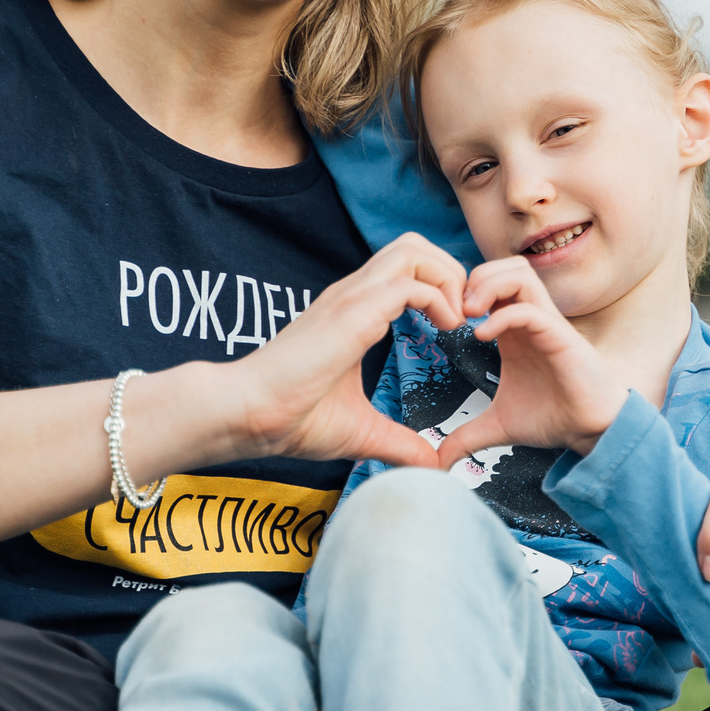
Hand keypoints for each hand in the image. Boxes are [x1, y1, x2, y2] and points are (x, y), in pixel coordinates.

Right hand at [232, 234, 467, 468]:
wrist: (247, 414)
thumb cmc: (291, 419)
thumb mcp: (361, 432)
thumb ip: (398, 443)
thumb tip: (430, 466)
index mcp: (353, 311)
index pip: (404, 269)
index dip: (439, 286)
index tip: (453, 328)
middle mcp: (352, 294)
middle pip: (413, 245)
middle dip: (450, 270)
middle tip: (462, 316)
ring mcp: (350, 298)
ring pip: (412, 250)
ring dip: (447, 277)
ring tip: (455, 320)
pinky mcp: (351, 312)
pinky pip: (408, 282)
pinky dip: (438, 298)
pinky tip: (442, 331)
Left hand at [435, 259, 626, 466]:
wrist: (589, 431)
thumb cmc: (552, 417)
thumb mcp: (497, 426)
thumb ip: (466, 437)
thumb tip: (437, 462)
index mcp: (513, 328)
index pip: (489, 280)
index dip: (461, 289)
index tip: (441, 318)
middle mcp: (530, 317)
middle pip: (503, 265)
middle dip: (473, 278)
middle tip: (454, 310)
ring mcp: (546, 323)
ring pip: (519, 272)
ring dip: (488, 285)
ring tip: (470, 315)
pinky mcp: (561, 337)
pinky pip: (531, 309)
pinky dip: (503, 315)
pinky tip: (484, 337)